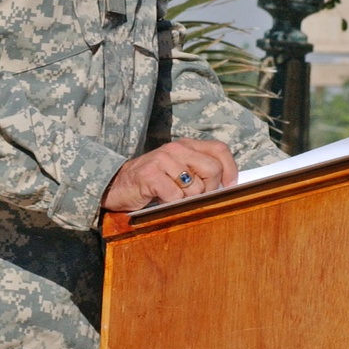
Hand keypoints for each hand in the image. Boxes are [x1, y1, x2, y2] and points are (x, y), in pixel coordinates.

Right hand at [101, 139, 237, 211]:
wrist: (117, 186)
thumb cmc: (153, 183)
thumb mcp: (178, 172)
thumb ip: (200, 172)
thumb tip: (227, 186)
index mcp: (186, 145)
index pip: (220, 150)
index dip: (230, 169)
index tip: (229, 186)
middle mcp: (176, 149)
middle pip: (212, 170)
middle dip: (209, 190)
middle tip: (194, 197)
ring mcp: (163, 160)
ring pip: (195, 188)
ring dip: (186, 199)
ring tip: (171, 196)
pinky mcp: (151, 175)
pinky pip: (175, 196)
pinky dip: (171, 204)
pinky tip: (160, 199)